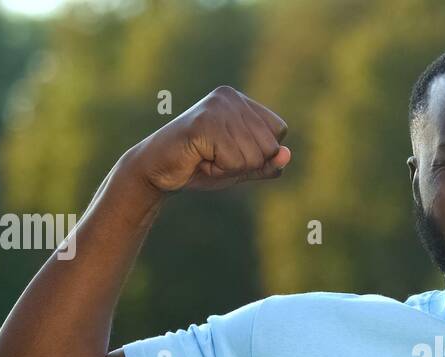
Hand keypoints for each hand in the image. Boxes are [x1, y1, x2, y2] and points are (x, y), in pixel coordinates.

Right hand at [128, 86, 290, 191]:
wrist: (157, 170)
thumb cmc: (200, 166)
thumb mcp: (242, 167)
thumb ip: (267, 163)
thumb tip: (287, 155)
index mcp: (241, 101)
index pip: (279, 131)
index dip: (259, 153)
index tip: (228, 150)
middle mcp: (230, 97)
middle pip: (269, 146)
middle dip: (244, 163)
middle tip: (214, 156)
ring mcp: (216, 108)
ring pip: (253, 156)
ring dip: (229, 167)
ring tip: (205, 157)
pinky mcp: (205, 123)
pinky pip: (234, 160)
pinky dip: (218, 169)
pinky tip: (198, 159)